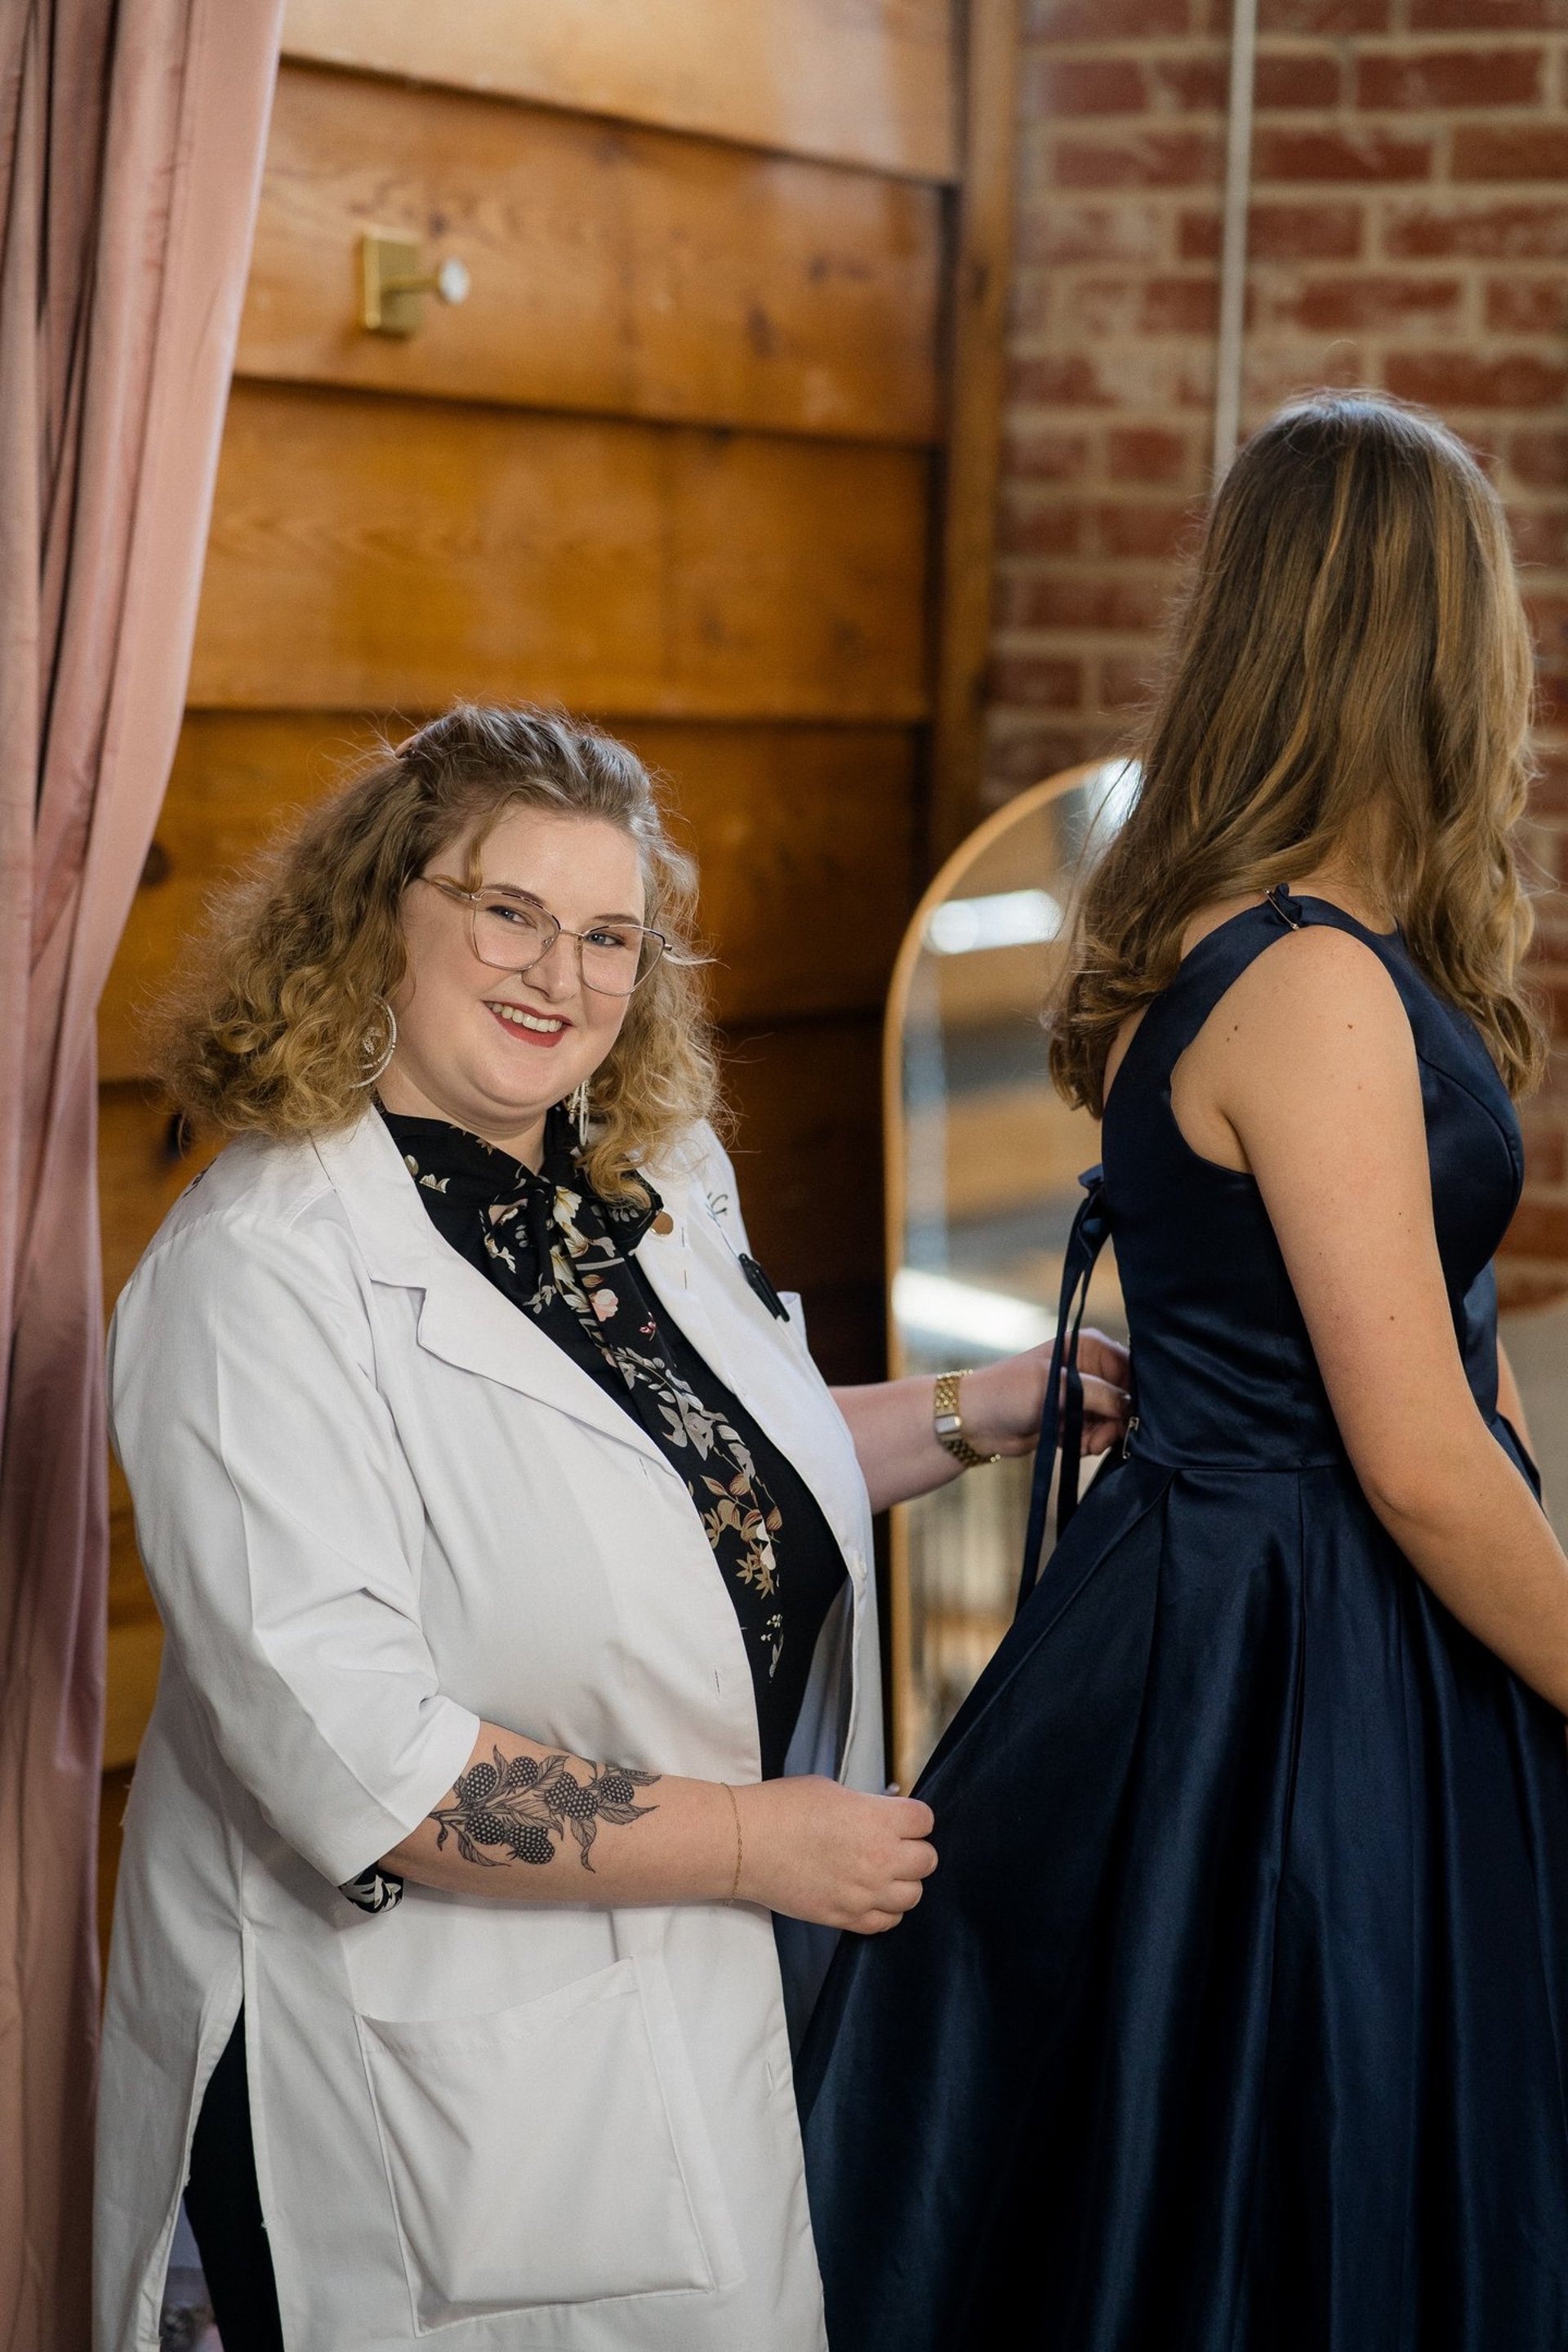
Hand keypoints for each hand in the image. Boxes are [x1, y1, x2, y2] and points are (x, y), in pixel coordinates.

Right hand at [735, 1777, 936, 1932]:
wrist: (746, 1844)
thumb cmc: (783, 1808)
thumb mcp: (833, 1790)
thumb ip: (866, 1806)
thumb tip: (880, 1816)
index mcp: (878, 1820)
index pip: (925, 1820)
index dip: (913, 1817)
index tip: (902, 1817)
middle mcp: (880, 1859)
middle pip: (927, 1860)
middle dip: (914, 1849)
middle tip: (893, 1843)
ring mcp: (865, 1894)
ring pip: (913, 1895)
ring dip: (902, 1882)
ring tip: (881, 1871)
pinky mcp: (846, 1918)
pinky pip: (886, 1922)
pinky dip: (884, 1910)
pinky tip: (868, 1895)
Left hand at [960, 1329, 1130, 1459]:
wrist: (976, 1422)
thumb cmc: (1009, 1392)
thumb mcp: (1056, 1388)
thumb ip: (1100, 1396)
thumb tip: (1134, 1409)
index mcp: (1090, 1347)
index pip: (1133, 1369)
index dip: (1135, 1397)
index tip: (1129, 1419)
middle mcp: (1091, 1368)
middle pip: (1127, 1400)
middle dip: (1115, 1424)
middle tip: (1097, 1440)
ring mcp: (1083, 1395)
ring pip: (1114, 1422)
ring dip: (1099, 1437)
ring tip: (1079, 1443)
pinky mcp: (1075, 1418)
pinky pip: (1098, 1435)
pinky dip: (1087, 1443)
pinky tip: (1068, 1443)